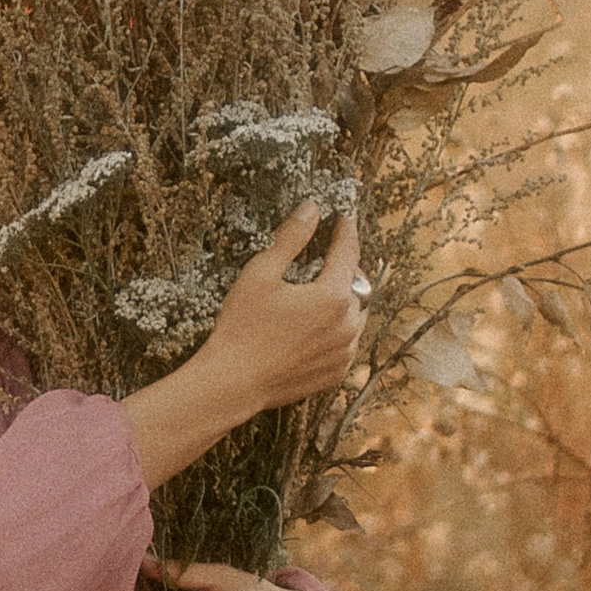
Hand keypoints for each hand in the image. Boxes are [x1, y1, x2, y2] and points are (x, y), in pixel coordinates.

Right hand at [195, 204, 364, 414]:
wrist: (234, 382)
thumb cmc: (243, 326)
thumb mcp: (261, 273)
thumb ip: (291, 238)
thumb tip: (312, 208)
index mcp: (334, 296)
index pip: (348, 252)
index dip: (346, 231)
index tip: (345, 217)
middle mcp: (348, 325)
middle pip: (357, 285)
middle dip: (345, 269)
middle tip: (327, 259)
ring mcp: (344, 352)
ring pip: (355, 316)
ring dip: (344, 301)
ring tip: (320, 294)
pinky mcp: (336, 372)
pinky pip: (346, 343)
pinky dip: (337, 330)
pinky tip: (314, 327)